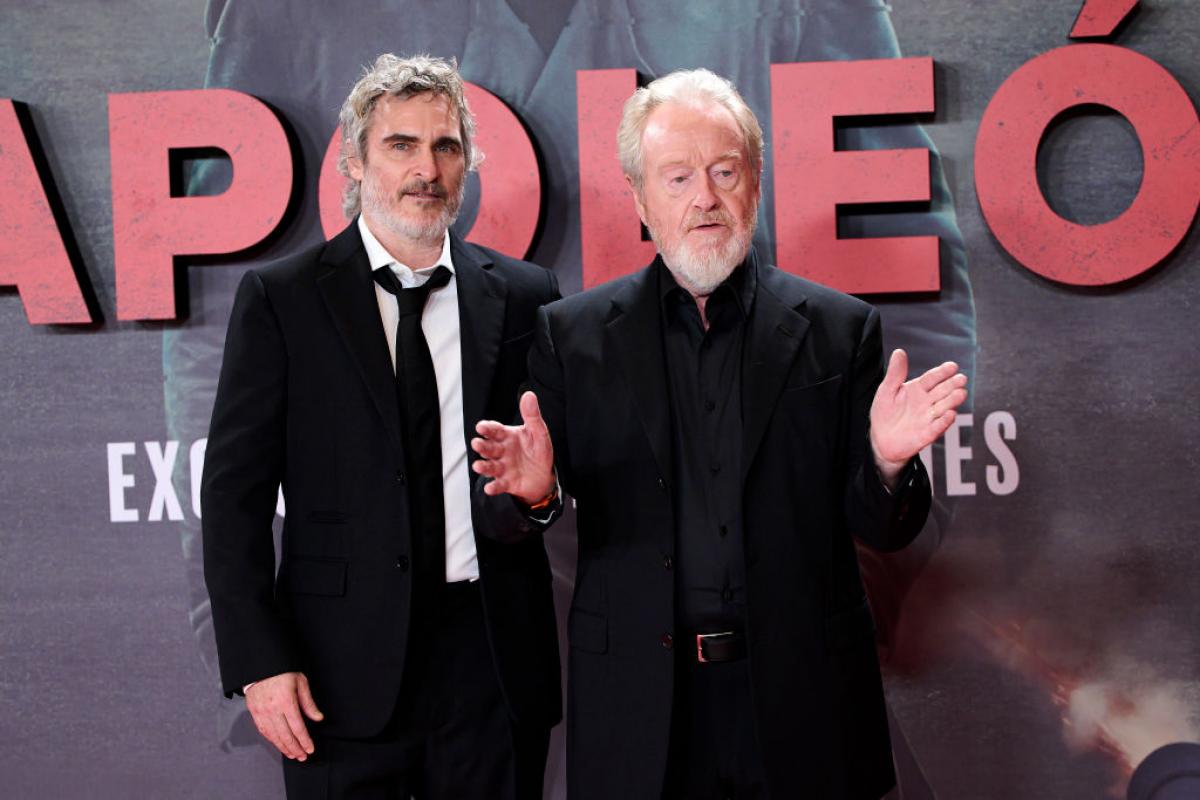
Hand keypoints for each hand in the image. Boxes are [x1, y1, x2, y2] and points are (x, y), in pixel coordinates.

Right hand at [244, 671, 323, 760]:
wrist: (261, 666)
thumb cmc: (283, 671)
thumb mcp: (301, 682)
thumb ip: (309, 703)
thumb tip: (318, 718)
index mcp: (286, 701)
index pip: (297, 727)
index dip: (304, 740)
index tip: (310, 749)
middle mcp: (273, 709)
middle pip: (285, 735)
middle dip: (295, 748)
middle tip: (302, 756)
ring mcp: (262, 712)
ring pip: (274, 736)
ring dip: (284, 747)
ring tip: (292, 754)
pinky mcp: (254, 712)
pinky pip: (263, 731)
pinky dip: (272, 740)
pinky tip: (279, 745)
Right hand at [471, 391, 555, 504]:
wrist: (544, 475)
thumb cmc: (538, 450)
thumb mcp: (538, 432)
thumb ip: (532, 415)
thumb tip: (529, 394)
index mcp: (507, 436)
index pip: (495, 430)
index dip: (487, 428)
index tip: (481, 426)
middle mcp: (501, 451)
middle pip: (489, 448)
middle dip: (482, 446)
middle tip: (477, 443)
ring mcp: (502, 467)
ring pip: (490, 466)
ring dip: (483, 466)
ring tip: (478, 466)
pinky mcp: (506, 483)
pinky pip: (498, 485)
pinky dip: (493, 487)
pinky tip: (490, 488)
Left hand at [869, 349, 967, 486]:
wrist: (881, 439)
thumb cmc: (885, 413)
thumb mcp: (886, 391)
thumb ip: (895, 373)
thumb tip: (899, 352)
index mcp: (918, 389)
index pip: (932, 378)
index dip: (942, 372)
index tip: (952, 366)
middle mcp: (927, 402)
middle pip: (942, 391)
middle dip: (952, 385)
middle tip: (961, 379)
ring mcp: (928, 418)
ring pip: (943, 408)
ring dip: (952, 401)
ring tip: (960, 393)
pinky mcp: (927, 434)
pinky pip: (937, 427)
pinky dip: (943, 422)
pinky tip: (950, 414)